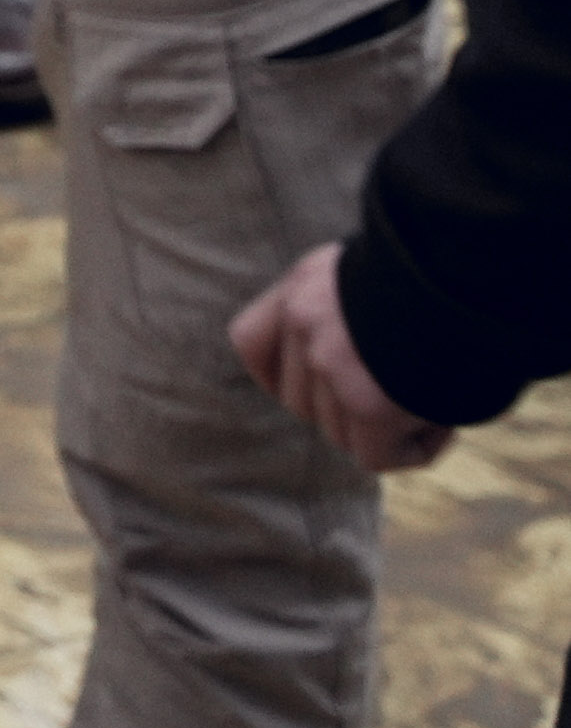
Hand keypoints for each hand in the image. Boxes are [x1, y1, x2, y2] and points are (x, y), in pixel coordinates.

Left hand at [233, 242, 452, 473]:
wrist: (477, 271)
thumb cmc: (449, 279)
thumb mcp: (381, 277)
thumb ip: (351, 315)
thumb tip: (361, 372)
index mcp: (304, 284)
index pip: (250, 343)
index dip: (279, 376)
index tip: (320, 388)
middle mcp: (304, 321)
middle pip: (301, 402)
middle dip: (350, 410)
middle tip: (407, 393)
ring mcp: (330, 362)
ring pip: (342, 433)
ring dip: (390, 429)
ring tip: (437, 392)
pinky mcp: (367, 403)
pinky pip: (377, 456)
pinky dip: (415, 449)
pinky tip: (447, 423)